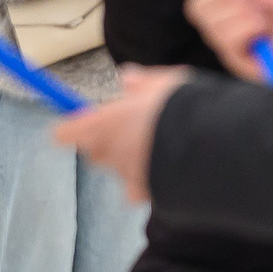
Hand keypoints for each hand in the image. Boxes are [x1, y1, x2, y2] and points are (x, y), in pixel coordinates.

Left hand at [55, 66, 190, 202]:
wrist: (207, 146)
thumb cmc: (181, 107)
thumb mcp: (163, 83)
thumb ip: (141, 83)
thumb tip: (126, 78)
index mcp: (102, 123)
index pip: (65, 133)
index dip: (74, 126)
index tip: (87, 119)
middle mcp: (108, 152)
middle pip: (93, 150)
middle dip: (107, 141)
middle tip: (132, 127)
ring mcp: (124, 175)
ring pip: (118, 167)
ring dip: (129, 158)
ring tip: (159, 144)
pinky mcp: (143, 193)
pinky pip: (137, 187)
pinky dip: (146, 180)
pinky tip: (166, 167)